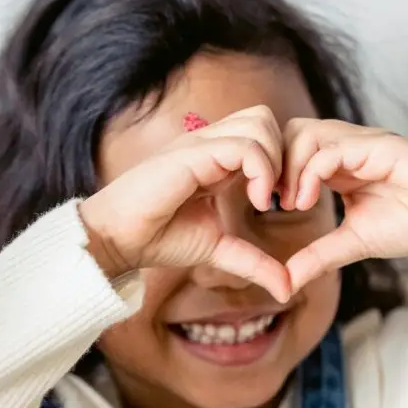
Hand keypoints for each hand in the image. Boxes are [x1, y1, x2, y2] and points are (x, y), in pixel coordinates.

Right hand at [79, 106, 290, 302]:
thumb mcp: (221, 250)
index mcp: (217, 158)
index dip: (281, 163)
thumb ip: (255, 263)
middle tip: (281, 198)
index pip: (262, 133)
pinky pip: (244, 146)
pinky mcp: (193, 154)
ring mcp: (200, 144)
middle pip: (264, 118)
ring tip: (267, 201)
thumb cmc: (161, 239)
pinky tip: (258, 203)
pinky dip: (262, 172)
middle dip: (284, 155)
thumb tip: (287, 289)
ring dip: (274, 162)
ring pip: (260, 123)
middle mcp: (209, 143)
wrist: (120, 240)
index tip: (281, 202)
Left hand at [280, 120, 407, 292]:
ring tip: (294, 204)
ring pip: (305, 133)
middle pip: (290, 132)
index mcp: (340, 165)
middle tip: (272, 202)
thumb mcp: (352, 244)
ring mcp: (363, 144)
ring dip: (289, 168)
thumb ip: (318, 257)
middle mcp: (348, 148)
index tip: (266, 205)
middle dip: (273, 165)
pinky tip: (308, 200)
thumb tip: (285, 282)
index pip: (290, 149)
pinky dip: (311, 173)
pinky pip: (331, 149)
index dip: (272, 172)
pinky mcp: (379, 146)